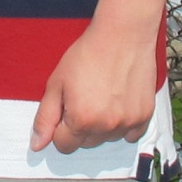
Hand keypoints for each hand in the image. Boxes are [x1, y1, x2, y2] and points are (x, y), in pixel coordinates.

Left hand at [31, 13, 159, 154]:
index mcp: (81, 120)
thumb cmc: (87, 55)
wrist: (123, 35)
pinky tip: (119, 103)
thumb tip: (37, 146)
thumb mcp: (56, 83)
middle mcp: (105, 126)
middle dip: (80, 127)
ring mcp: (127, 122)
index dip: (60, 129)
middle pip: (86, 143)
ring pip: (108, 139)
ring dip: (102, 126)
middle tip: (84, 98)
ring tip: (103, 97)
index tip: (65, 109)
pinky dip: (124, 125)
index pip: (64, 145)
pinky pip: (131, 134)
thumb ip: (45, 118)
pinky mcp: (144, 116)